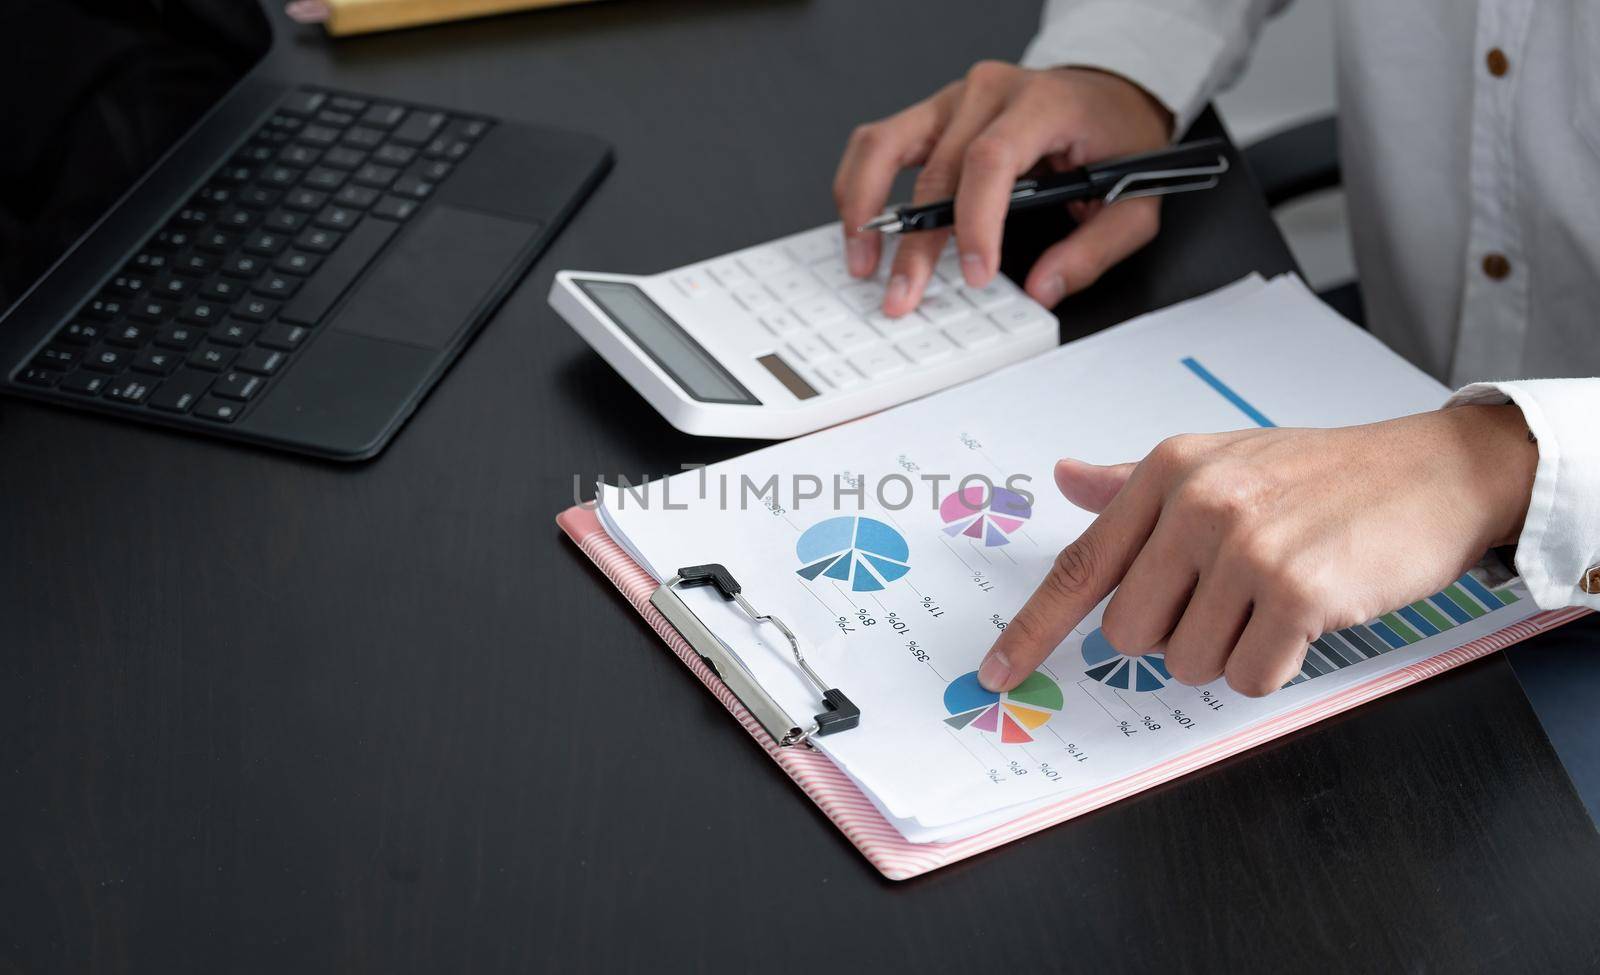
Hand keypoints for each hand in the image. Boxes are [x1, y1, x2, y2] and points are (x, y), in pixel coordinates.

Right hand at [832, 62, 1171, 316]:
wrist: (1107, 94)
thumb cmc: (1115, 139)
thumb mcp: (1133, 202)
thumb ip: (1093, 250)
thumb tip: (1043, 288)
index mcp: (1044, 104)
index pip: (993, 159)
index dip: (976, 221)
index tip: (975, 273)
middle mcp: (991, 93)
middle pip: (935, 169)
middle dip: (915, 243)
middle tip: (903, 295)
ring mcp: (953, 99)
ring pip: (884, 145)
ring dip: (865, 207)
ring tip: (862, 261)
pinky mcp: (932, 114)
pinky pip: (879, 142)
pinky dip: (859, 184)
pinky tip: (860, 225)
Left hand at [978, 406, 1538, 696]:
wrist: (1431, 473)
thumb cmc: (1321, 473)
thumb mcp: (1220, 459)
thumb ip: (1134, 484)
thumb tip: (1065, 477)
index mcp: (1166, 472)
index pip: (1080, 566)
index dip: (1033, 629)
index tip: (997, 672)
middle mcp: (1196, 504)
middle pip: (1130, 635)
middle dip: (1176, 635)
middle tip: (1231, 597)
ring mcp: (1245, 546)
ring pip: (1188, 663)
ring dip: (1231, 650)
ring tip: (1275, 598)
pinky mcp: (1297, 591)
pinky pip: (1247, 677)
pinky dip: (1274, 665)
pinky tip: (1305, 618)